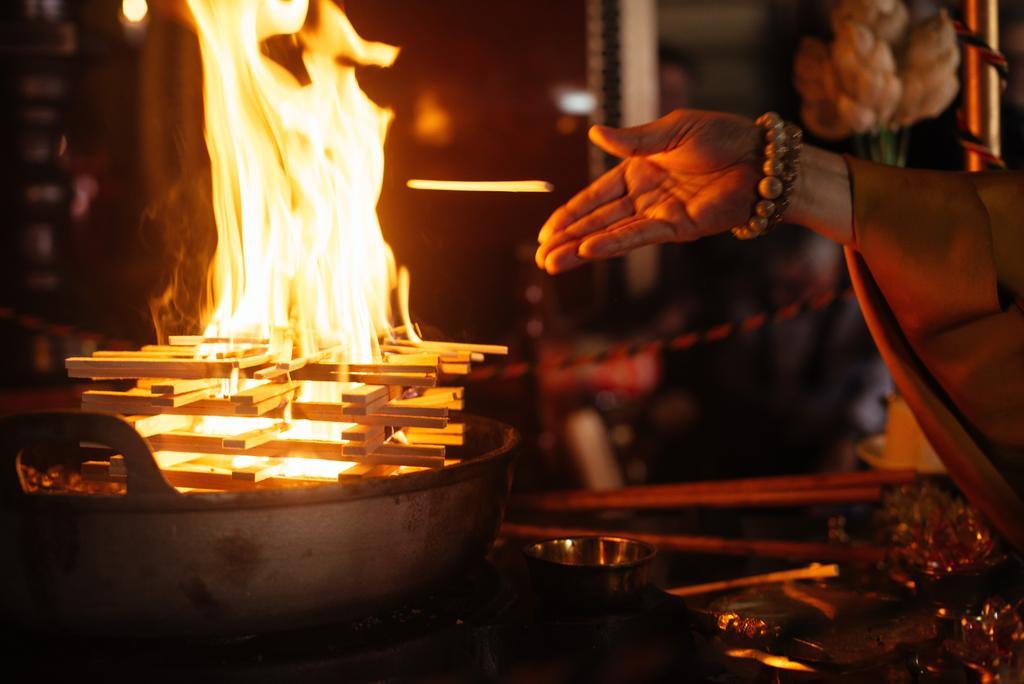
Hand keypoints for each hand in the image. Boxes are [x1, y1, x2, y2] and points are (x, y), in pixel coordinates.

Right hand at [535, 109, 762, 273]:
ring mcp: (660, 214)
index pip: (595, 197)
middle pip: (597, 221)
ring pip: (612, 234)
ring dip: (582, 249)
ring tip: (553, 265)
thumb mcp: (672, 129)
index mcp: (639, 170)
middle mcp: (645, 196)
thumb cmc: (722, 137)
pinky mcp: (679, 228)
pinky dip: (614, 243)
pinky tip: (589, 251)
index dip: (570, 215)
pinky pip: (640, 236)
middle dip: (568, 240)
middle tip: (540, 260)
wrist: (761, 158)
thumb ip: (633, 139)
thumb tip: (594, 135)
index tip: (546, 233)